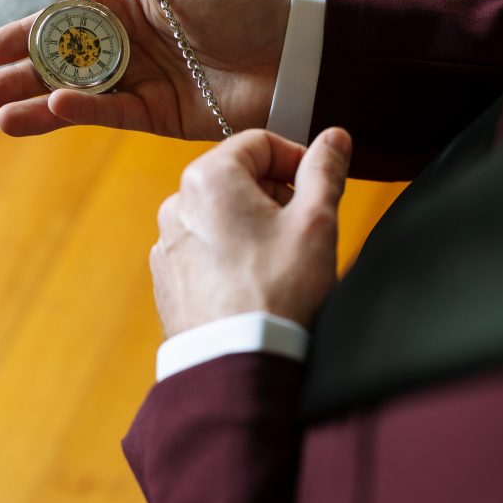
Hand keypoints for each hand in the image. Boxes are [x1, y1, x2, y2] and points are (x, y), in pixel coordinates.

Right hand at [0, 0, 290, 139]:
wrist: (291, 54)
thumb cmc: (241, 4)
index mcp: (130, 5)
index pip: (63, 22)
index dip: (23, 36)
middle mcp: (130, 47)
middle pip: (63, 64)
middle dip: (18, 78)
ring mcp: (144, 84)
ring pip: (81, 96)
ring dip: (38, 106)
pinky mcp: (161, 117)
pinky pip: (114, 114)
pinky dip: (84, 113)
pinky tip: (50, 112)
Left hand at [151, 127, 352, 337]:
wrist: (238, 364)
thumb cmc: (278, 293)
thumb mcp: (316, 223)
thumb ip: (325, 171)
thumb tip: (335, 138)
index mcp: (208, 179)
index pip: (259, 142)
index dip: (297, 159)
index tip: (319, 186)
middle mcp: (176, 206)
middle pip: (237, 179)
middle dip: (275, 196)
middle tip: (305, 230)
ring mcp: (167, 246)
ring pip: (220, 218)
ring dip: (253, 228)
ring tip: (281, 265)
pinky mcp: (167, 281)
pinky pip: (204, 253)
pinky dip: (230, 258)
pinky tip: (255, 286)